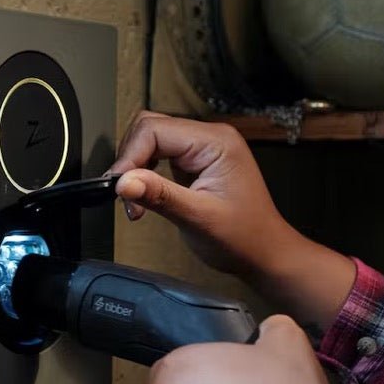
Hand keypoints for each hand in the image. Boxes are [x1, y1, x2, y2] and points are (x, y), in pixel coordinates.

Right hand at [109, 111, 354, 329]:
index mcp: (215, 142)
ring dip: (136, 169)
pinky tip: (145, 197)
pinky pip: (159, 155)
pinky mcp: (195, 161)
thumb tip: (122, 182)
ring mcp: (202, 148)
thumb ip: (159, 195)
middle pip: (150, 128)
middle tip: (126, 197)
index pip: (155, 130)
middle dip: (131, 161)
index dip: (131, 157)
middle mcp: (209, 137)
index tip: (119, 189)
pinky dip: (144, 174)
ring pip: (150, 140)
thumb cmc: (243, 238)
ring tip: (136, 202)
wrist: (264, 254)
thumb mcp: (198, 218)